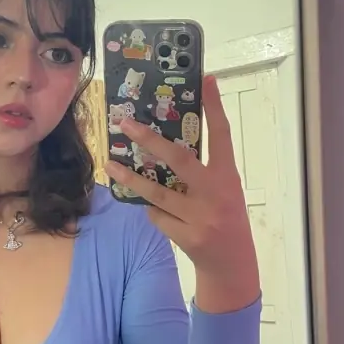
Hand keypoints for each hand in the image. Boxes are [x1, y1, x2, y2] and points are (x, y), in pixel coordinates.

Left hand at [105, 75, 259, 312]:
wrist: (232, 264)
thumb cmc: (225, 218)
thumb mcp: (223, 190)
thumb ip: (202, 171)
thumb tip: (161, 146)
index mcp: (228, 176)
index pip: (221, 136)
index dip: (215, 107)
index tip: (207, 79)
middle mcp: (216, 193)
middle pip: (179, 159)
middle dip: (150, 139)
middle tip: (126, 123)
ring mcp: (201, 216)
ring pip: (157, 192)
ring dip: (131, 178)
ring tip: (110, 164)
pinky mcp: (186, 236)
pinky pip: (157, 215)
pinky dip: (153, 211)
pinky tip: (159, 213)